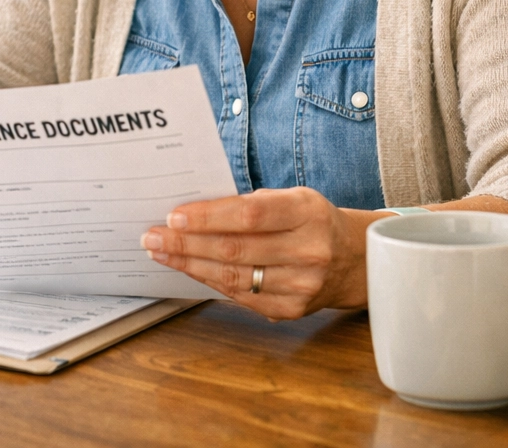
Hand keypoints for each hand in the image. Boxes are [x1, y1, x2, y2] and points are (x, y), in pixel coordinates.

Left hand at [141, 187, 378, 319]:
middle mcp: (308, 252)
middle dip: (186, 243)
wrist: (355, 260)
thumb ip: (250, 203)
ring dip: (190, 264)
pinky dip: (209, 281)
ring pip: (233, 277)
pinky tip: (189, 269)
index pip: (250, 215)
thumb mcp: (292, 198)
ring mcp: (301, 285)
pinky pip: (240, 296)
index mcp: (307, 213)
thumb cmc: (311, 221)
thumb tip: (193, 211)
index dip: (208, 217)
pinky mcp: (292, 309)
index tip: (174, 216)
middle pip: (235, 249)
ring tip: (161, 252)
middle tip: (152, 236)